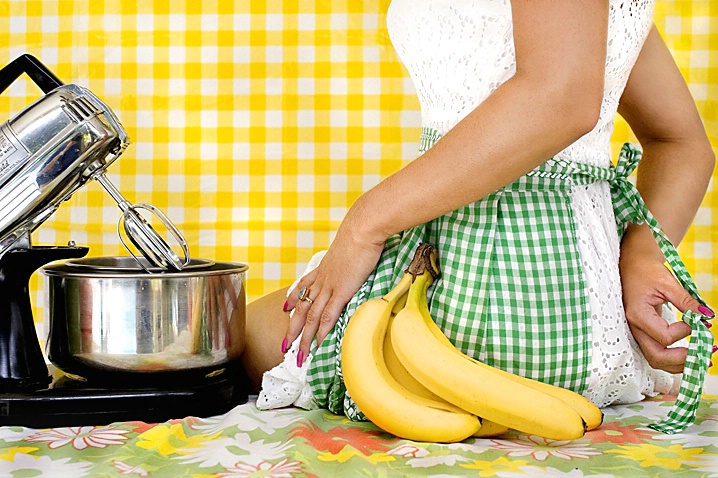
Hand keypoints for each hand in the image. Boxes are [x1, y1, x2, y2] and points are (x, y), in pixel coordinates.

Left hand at [283, 212, 385, 365]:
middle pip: (301, 308)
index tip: (285, 309)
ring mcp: (329, 286)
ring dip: (303, 338)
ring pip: (310, 317)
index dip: (293, 299)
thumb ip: (349, 255)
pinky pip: (327, 316)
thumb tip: (355, 255)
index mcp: (323, 268)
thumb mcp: (350, 245)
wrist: (362, 229)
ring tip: (299, 356)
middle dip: (292, 329)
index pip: (303, 288)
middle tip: (284, 345)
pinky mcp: (340, 291)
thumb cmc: (361, 233)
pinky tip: (317, 344)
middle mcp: (321, 280)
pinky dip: (320, 332)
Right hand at [619, 225, 706, 373]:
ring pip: (655, 359)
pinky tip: (688, 354)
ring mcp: (636, 331)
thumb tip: (707, 317)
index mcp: (638, 314)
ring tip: (700, 357)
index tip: (695, 320)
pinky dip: (673, 357)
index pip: (664, 336)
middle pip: (657, 357)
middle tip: (704, 354)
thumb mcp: (668, 283)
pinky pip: (656, 351)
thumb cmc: (646, 270)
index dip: (685, 331)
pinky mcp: (642, 331)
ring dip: (678, 363)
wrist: (632, 264)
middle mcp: (634, 327)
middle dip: (682, 360)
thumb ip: (687, 302)